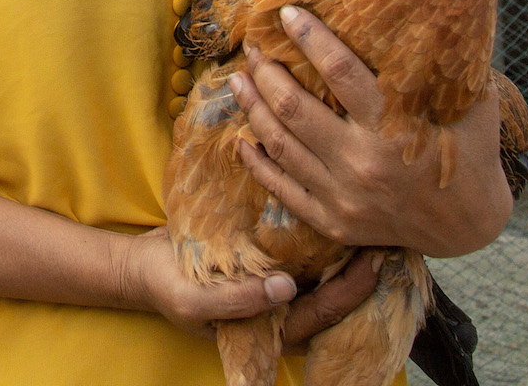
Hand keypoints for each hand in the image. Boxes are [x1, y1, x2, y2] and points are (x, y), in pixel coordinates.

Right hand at [119, 230, 386, 342]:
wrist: (140, 264)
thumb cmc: (165, 286)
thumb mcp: (194, 300)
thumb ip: (238, 301)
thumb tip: (286, 289)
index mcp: (271, 326)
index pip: (325, 311)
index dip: (353, 289)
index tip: (374, 259)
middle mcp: (282, 305)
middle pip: (334, 292)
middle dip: (362, 267)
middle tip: (388, 231)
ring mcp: (275, 280)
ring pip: (323, 269)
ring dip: (346, 245)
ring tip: (370, 214)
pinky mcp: (266, 255)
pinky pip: (302, 248)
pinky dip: (319, 229)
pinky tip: (333, 202)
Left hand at [231, 5, 510, 258]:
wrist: (469, 228)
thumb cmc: (470, 153)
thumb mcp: (472, 102)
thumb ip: (445, 62)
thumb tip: (435, 5)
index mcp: (394, 127)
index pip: (339, 71)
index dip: (309, 37)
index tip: (286, 13)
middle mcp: (362, 162)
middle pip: (294, 108)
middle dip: (266, 72)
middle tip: (252, 47)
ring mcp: (343, 196)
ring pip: (280, 144)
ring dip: (253, 108)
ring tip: (238, 79)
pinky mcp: (333, 221)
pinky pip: (282, 190)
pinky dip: (257, 163)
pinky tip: (242, 139)